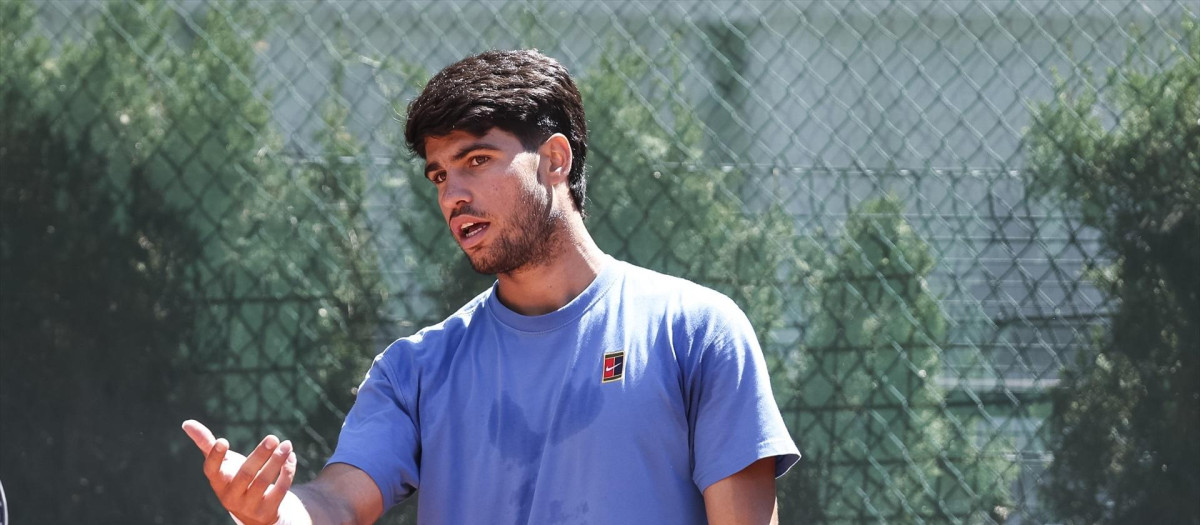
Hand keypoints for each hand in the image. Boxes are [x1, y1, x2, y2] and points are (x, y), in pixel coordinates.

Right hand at [183, 420, 297, 524]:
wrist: (255, 514)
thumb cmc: (236, 480)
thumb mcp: (223, 464)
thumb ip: (206, 443)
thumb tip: (186, 423)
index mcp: (218, 482)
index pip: (212, 471)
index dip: (216, 457)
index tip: (223, 441)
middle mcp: (230, 497)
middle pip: (245, 474)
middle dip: (260, 455)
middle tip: (272, 437)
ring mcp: (249, 506)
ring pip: (264, 482)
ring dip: (277, 461)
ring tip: (287, 444)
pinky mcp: (268, 511)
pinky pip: (280, 490)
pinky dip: (287, 472)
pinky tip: (291, 457)